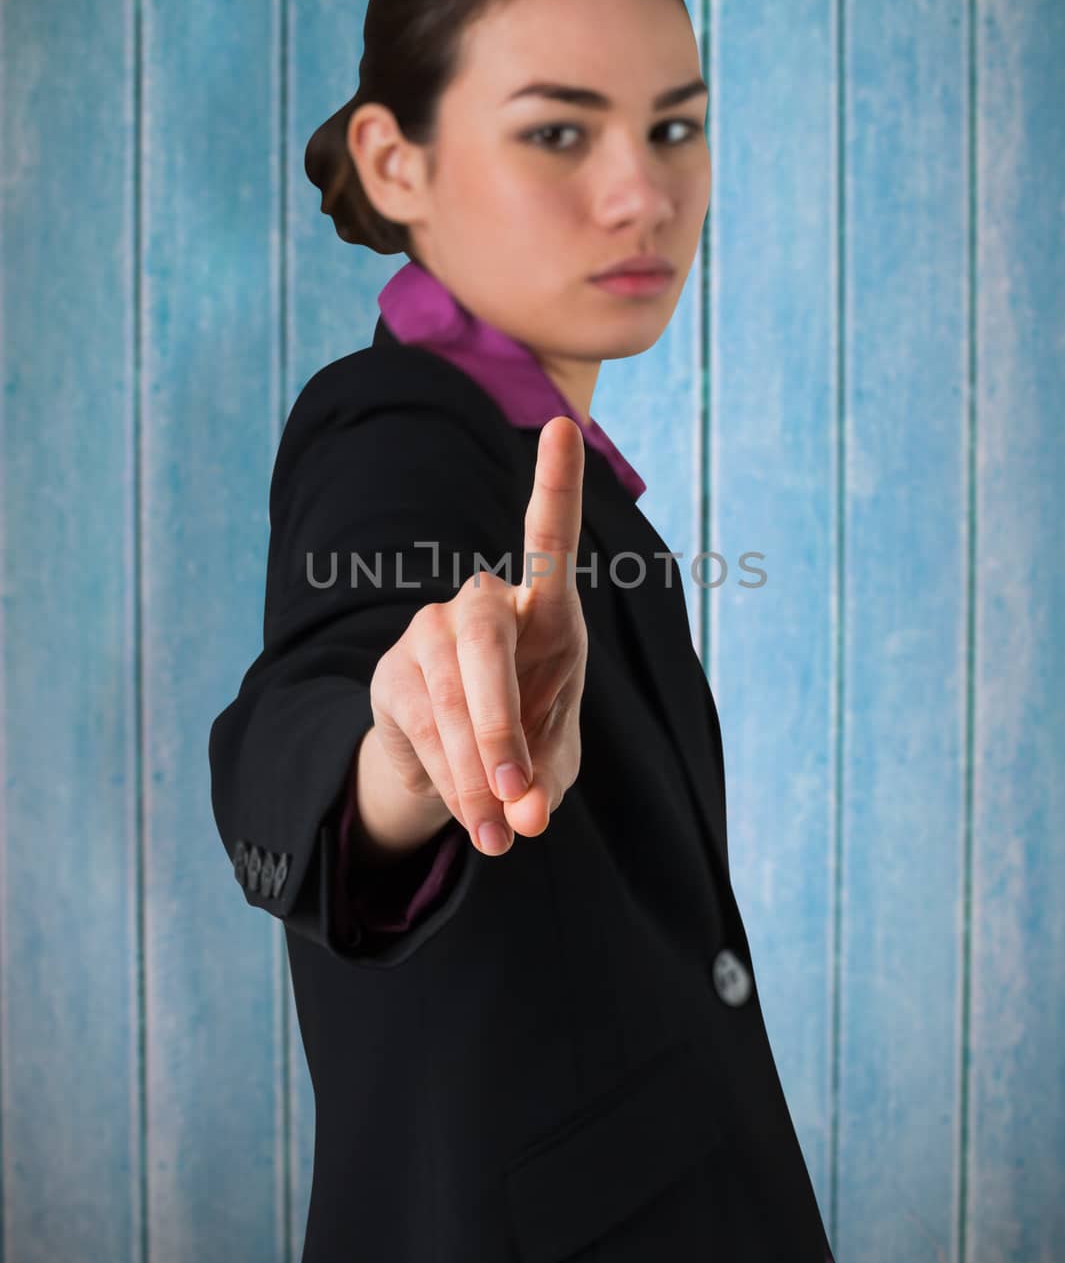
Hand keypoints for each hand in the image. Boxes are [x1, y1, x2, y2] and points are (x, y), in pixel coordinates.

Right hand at [368, 416, 587, 854]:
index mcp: (545, 610)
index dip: (555, 486)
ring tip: (501, 834)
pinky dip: (450, 781)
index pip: (549, 539)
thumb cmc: (527, 742)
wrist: (456, 767)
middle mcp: (482, 606)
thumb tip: (523, 814)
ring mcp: (429, 635)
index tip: (562, 427)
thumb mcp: (553, 765)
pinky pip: (420, 728)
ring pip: (448, 700)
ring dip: (474, 774)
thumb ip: (547, 783)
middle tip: (517, 793)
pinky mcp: (393, 676)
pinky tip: (471, 815)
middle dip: (501, 721)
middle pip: (485, 640)